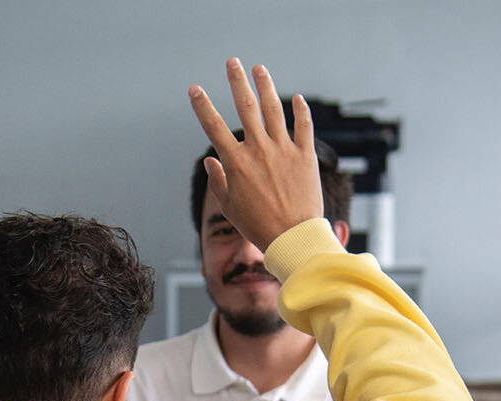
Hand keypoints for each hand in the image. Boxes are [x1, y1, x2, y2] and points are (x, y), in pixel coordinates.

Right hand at [188, 58, 323, 252]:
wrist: (293, 238)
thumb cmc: (258, 226)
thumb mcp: (229, 208)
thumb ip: (218, 181)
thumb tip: (211, 160)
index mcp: (236, 163)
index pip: (214, 126)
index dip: (202, 105)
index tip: (194, 89)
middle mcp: (259, 150)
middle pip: (246, 107)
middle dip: (237, 81)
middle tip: (232, 62)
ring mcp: (283, 150)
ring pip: (274, 109)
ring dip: (265, 86)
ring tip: (259, 69)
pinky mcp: (305, 156)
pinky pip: (304, 126)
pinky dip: (300, 110)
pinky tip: (297, 98)